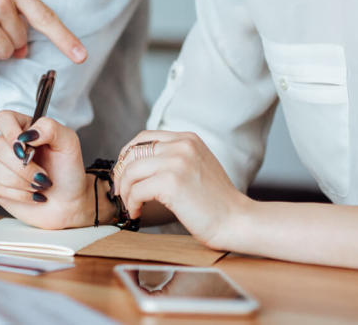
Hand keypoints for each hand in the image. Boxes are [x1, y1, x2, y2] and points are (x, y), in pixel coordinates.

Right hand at [0, 111, 93, 228]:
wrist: (68, 202)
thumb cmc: (68, 172)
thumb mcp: (68, 143)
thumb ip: (50, 128)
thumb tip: (27, 134)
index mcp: (25, 129)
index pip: (3, 119)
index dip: (10, 131)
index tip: (24, 146)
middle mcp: (9, 144)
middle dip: (23, 167)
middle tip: (42, 175)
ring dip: (21, 182)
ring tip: (38, 185)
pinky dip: (17, 194)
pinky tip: (30, 194)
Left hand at [112, 131, 252, 248]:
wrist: (237, 220)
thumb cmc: (216, 201)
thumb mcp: (197, 166)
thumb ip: (174, 158)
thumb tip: (138, 165)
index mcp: (187, 138)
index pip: (143, 138)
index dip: (126, 155)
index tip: (123, 173)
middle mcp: (181, 145)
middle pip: (132, 153)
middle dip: (121, 174)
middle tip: (120, 192)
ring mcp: (176, 162)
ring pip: (131, 172)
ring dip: (125, 191)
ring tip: (130, 205)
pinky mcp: (171, 182)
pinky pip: (136, 190)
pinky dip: (132, 203)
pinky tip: (137, 213)